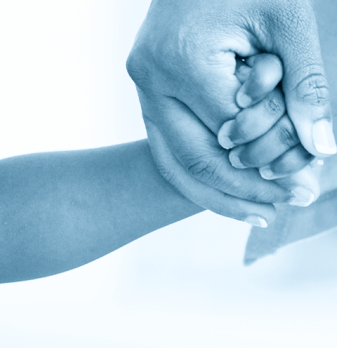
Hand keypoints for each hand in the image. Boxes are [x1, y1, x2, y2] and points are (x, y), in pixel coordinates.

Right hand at [127, 0, 335, 226]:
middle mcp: (152, 80)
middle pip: (198, 157)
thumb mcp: (288, 22)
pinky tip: (229, 192)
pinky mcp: (145, 92)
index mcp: (183, 61)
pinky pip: (167, 147)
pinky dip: (199, 173)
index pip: (233, 133)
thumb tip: (321, 148)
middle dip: (247, 189)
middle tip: (291, 203)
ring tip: (263, 213)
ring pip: (175, 162)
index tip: (308, 186)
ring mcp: (142, 89)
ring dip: (220, 192)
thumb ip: (307, 84)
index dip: (273, 161)